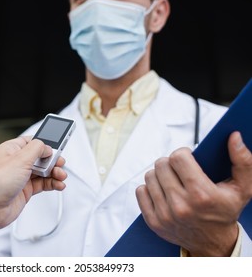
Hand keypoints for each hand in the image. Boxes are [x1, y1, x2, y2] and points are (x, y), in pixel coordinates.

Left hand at [0, 136, 66, 229]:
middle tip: (60, 164)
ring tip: (61, 176)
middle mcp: (16, 162)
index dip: (44, 144)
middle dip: (53, 160)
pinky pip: (43, 184)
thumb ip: (37, 149)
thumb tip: (47, 147)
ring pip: (44, 171)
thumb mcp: (20, 159)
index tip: (57, 146)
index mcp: (11, 149)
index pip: (32, 141)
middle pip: (40, 157)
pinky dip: (52, 184)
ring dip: (55, 173)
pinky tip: (58, 185)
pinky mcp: (25, 191)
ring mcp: (20, 177)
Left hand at [136, 131, 251, 255]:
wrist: (214, 244)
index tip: (188, 158)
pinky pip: (140, 191)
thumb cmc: (226, 211)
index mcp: (202, 195)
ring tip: (172, 180)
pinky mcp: (153, 222)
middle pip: (161, 165)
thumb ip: (243, 161)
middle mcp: (181, 206)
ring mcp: (165, 215)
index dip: (183, 153)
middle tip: (179, 170)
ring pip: (149, 176)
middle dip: (170, 163)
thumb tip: (234, 137)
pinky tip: (163, 192)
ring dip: (159, 175)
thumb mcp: (243, 188)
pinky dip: (150, 189)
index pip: (178, 158)